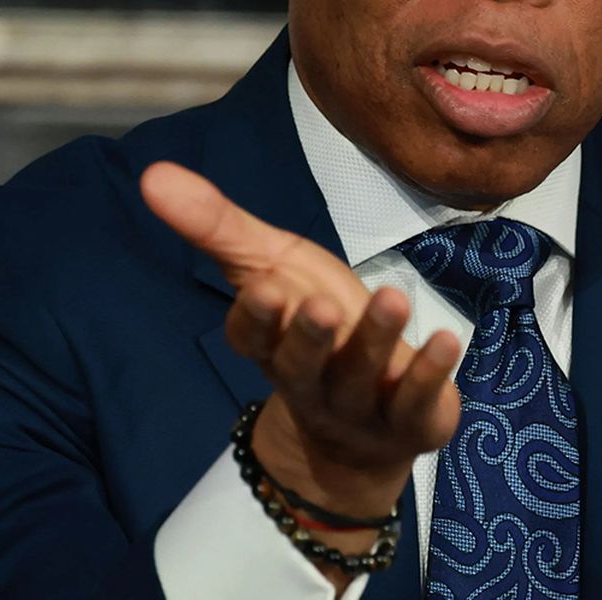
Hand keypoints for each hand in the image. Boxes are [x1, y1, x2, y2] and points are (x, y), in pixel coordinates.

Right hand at [140, 161, 461, 533]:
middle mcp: (308, 381)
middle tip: (322, 305)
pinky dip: (431, 372)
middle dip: (310, 336)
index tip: (265, 286)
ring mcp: (358, 406)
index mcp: (270, 345)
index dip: (259, 317)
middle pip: (302, 363)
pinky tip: (449, 339)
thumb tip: (151, 174)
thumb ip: (217, 226)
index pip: (253, 337)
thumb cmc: (314, 325)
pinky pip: (416, 401)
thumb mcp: (270, 267)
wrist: (362, 427)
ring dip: (377, 339)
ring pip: (361, 375)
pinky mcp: (408, 421)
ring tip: (393, 298)